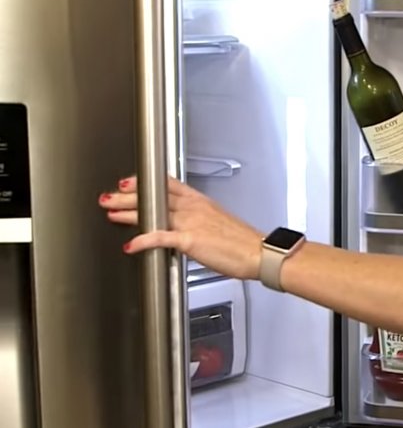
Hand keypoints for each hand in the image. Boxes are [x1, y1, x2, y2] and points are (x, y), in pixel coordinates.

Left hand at [98, 176, 263, 279]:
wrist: (258, 253)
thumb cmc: (243, 243)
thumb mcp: (219, 224)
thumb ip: (200, 222)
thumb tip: (187, 228)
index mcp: (202, 202)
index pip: (169, 185)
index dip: (147, 182)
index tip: (130, 182)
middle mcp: (195, 208)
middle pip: (156, 196)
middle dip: (130, 196)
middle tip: (110, 196)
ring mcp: (192, 222)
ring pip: (154, 212)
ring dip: (129, 213)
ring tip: (112, 213)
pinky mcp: (191, 240)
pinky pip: (161, 237)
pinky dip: (144, 240)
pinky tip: (131, 244)